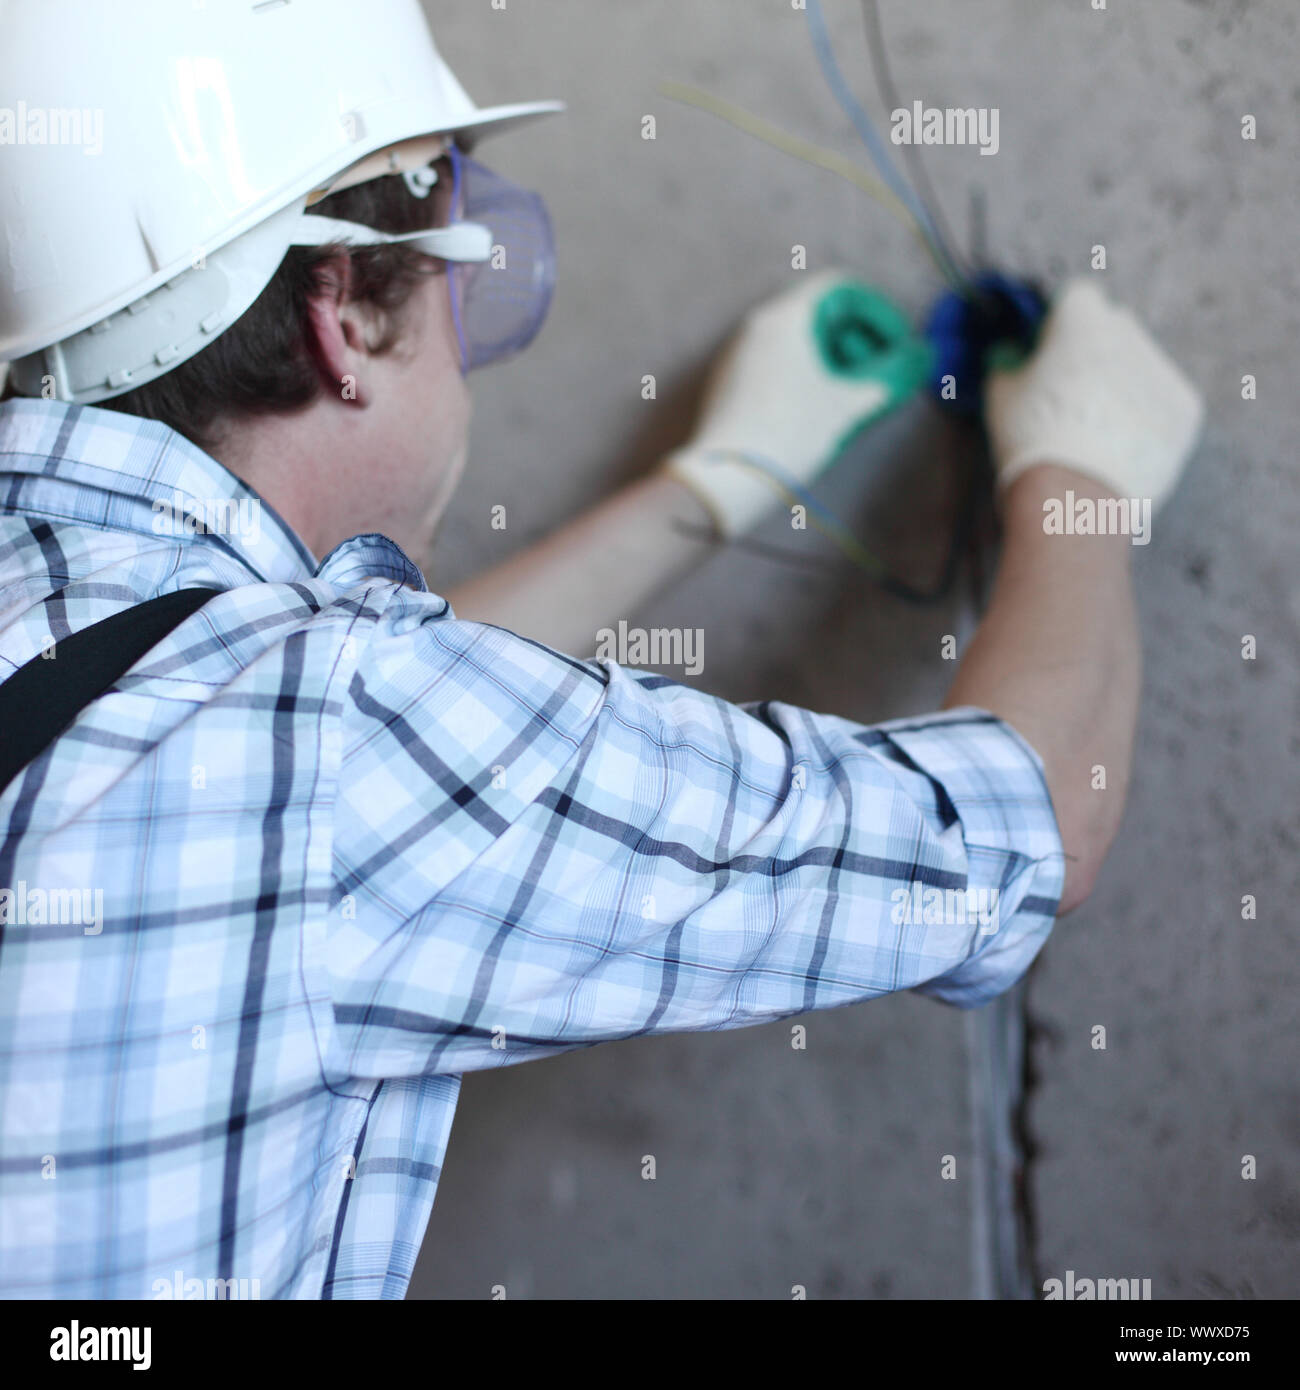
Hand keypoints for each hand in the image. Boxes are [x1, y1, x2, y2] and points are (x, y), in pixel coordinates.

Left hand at [662, 270, 927, 537]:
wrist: (725, 479)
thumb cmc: (790, 434)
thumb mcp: (848, 405)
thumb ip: (891, 376)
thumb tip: (920, 357)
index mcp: (785, 316)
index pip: (843, 288)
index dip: (879, 314)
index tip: (897, 348)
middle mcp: (757, 324)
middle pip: (819, 312)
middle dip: (857, 339)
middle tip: (877, 375)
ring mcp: (737, 352)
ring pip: (797, 339)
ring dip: (832, 359)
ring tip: (850, 397)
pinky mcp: (727, 380)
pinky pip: (776, 361)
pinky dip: (805, 373)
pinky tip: (816, 410)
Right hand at [986, 278, 1204, 513]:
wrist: (1076, 498)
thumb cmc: (1031, 440)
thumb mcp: (999, 396)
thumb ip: (1006, 363)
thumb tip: (1009, 354)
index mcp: (1083, 319)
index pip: (1076, 298)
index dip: (1059, 325)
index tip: (1046, 355)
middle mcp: (1130, 332)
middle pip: (1113, 328)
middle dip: (1095, 352)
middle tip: (1069, 396)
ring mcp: (1163, 370)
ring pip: (1140, 367)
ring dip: (1121, 386)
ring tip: (1095, 432)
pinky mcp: (1186, 409)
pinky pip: (1162, 403)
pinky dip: (1145, 418)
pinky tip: (1120, 448)